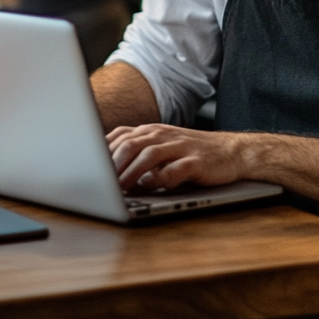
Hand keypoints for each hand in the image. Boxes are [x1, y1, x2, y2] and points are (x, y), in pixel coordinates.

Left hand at [106, 123, 254, 191]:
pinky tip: (152, 185)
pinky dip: (161, 177)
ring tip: (119, 187)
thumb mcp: (162, 146)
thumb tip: (106, 167)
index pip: (119, 136)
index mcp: (151, 131)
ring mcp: (179, 146)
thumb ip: (137, 152)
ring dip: (131, 172)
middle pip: (130, 144)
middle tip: (99, 181)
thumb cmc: (190, 152)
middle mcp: (162, 135)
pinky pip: (175, 168)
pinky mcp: (195, 161)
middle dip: (112, 162)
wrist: (230, 151)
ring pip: (149, 155)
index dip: (101, 151)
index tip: (87, 166)